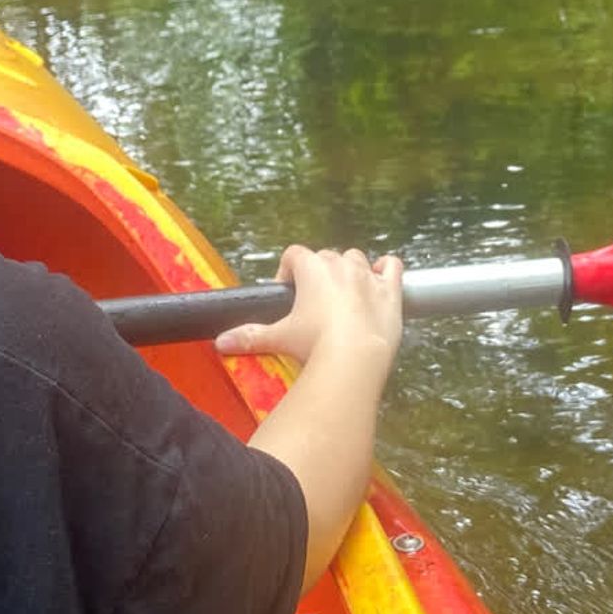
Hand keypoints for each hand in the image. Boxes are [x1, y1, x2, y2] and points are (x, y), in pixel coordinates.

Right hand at [215, 245, 403, 371]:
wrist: (355, 359)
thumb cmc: (314, 344)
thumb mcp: (278, 338)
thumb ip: (249, 336)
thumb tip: (220, 343)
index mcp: (312, 268)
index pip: (294, 254)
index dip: (288, 272)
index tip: (287, 295)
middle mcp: (340, 264)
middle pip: (325, 257)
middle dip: (318, 275)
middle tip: (312, 305)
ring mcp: (368, 275)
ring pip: (356, 259)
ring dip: (349, 271)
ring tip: (342, 298)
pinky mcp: (391, 290)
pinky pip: (392, 266)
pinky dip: (386, 269)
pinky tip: (379, 280)